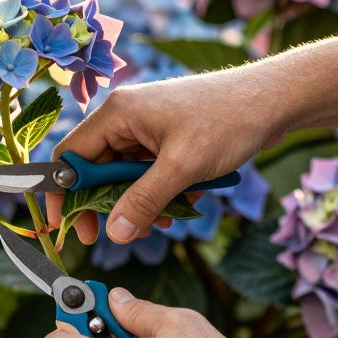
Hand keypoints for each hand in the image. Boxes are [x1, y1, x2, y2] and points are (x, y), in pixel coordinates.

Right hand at [46, 72, 288, 244]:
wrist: (275, 101)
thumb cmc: (228, 121)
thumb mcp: (182, 167)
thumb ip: (143, 201)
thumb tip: (114, 234)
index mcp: (117, 114)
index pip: (70, 157)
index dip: (63, 194)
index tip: (68, 227)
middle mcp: (126, 118)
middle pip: (97, 170)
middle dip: (109, 205)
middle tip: (119, 236)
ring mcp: (147, 128)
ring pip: (126, 177)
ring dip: (140, 204)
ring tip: (161, 225)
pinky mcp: (168, 139)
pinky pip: (150, 173)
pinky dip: (161, 194)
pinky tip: (182, 206)